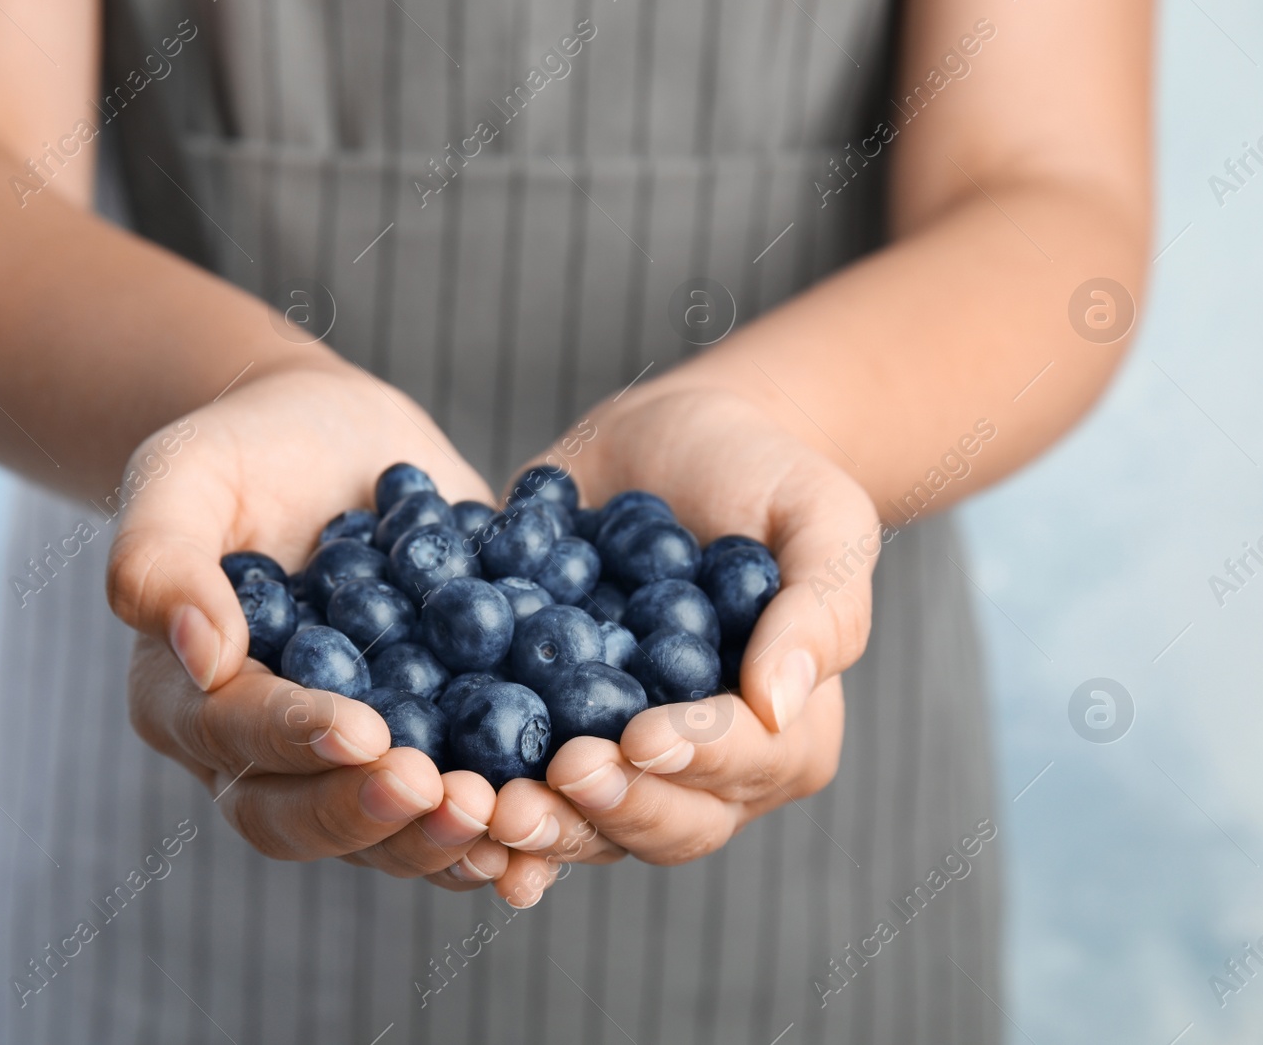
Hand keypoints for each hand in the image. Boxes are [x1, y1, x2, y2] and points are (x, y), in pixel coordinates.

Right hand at [106, 361, 520, 892]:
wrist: (331, 439)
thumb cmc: (241, 448)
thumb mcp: (182, 474)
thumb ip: (160, 558)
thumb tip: (203, 654)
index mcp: (188, 698)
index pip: (235, 738)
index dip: (296, 740)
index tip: (363, 729)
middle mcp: (263, 752)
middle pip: (303, 818)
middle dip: (378, 815)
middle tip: (451, 798)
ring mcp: (350, 759)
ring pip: (383, 835)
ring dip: (445, 839)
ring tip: (510, 819)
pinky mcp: (427, 743)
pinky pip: (453, 806)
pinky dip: (501, 829)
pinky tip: (553, 828)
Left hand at [487, 382, 878, 877]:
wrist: (670, 440)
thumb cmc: (768, 475)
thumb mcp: (823, 518)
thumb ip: (820, 609)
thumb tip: (778, 707)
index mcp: (786, 735)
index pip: (746, 765)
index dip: (696, 758)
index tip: (641, 737)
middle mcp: (704, 770)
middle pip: (664, 821)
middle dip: (610, 807)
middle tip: (559, 774)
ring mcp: (619, 757)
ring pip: (587, 823)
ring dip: (539, 822)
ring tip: (488, 801)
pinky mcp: (547, 728)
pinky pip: (517, 777)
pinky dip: (481, 787)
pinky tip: (439, 780)